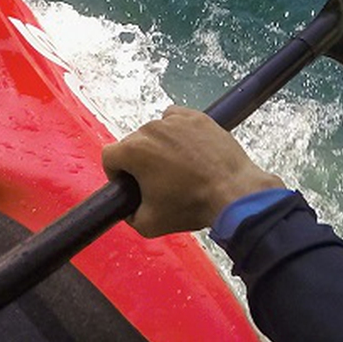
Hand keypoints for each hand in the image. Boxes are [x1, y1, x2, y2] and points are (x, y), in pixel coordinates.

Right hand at [101, 106, 284, 237]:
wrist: (233, 192)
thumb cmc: (191, 206)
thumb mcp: (149, 224)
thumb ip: (129, 214)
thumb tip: (128, 206)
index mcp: (134, 150)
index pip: (109, 156)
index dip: (116, 173)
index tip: (131, 185)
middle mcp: (151, 128)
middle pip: (133, 143)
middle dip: (140, 161)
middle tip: (159, 182)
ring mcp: (175, 120)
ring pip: (156, 132)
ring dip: (160, 147)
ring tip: (179, 168)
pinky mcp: (196, 116)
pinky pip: (176, 120)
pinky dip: (177, 133)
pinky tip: (189, 150)